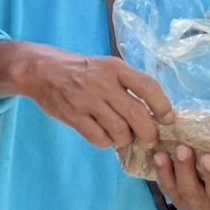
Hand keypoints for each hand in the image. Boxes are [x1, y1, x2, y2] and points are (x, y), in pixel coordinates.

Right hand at [21, 50, 173, 149]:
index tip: (168, 119)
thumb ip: (129, 84)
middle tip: (150, 140)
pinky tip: (105, 137)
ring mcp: (86, 100)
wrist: (42, 71)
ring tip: (123, 137)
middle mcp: (102, 83)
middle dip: (148, 133)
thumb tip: (157, 111)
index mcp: (115, 68)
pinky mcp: (72, 116)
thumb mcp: (107, 67)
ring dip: (126, 139)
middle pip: (136, 114)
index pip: (148, 87)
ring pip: (119, 130)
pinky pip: (98, 138)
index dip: (163, 106)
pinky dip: (107, 142)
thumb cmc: (81, 70)